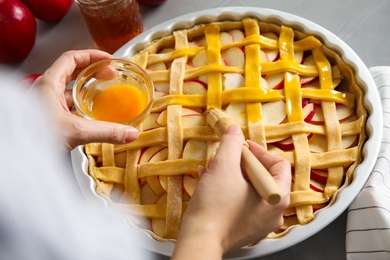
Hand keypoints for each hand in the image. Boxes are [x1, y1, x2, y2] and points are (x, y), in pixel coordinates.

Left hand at [31, 50, 138, 151]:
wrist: (18, 156)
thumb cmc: (34, 138)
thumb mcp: (76, 131)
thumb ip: (106, 132)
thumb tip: (129, 133)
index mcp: (48, 84)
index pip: (71, 58)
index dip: (91, 56)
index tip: (108, 59)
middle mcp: (45, 91)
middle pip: (71, 72)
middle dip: (93, 71)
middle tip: (109, 75)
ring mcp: (45, 104)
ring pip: (68, 89)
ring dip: (87, 88)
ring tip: (103, 92)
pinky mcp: (48, 117)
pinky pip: (67, 105)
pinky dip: (81, 105)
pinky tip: (91, 114)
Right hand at [172, 125, 290, 258]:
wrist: (199, 239)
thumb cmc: (216, 205)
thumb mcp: (223, 165)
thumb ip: (232, 143)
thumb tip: (234, 129)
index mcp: (277, 196)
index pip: (279, 164)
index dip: (258, 151)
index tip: (241, 146)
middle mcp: (273, 212)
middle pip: (263, 177)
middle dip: (241, 163)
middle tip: (225, 157)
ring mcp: (260, 224)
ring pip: (249, 189)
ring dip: (231, 174)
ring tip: (213, 169)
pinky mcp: (244, 230)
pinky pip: (240, 203)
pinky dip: (227, 190)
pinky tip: (209, 182)